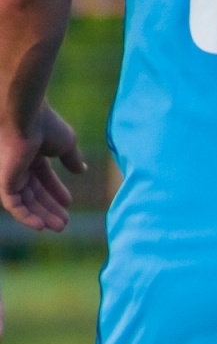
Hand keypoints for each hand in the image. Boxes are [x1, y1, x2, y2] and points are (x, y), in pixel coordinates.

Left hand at [0, 103, 86, 232]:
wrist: (23, 116)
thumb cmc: (45, 124)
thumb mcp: (66, 143)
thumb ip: (72, 158)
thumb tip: (82, 170)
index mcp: (30, 153)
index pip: (42, 177)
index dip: (55, 190)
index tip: (68, 203)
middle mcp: (16, 164)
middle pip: (33, 192)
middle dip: (48, 208)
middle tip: (64, 223)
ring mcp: (9, 173)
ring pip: (24, 201)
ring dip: (41, 216)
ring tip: (59, 227)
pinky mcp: (3, 181)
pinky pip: (13, 205)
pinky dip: (25, 217)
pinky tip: (40, 226)